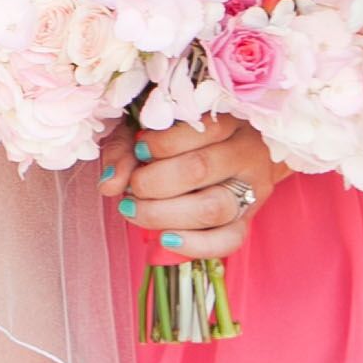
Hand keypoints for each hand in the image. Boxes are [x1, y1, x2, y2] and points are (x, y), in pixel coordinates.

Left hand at [99, 114, 282, 259]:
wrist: (230, 152)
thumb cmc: (183, 135)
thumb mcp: (149, 128)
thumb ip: (125, 147)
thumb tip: (110, 184)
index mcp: (230, 118)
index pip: (198, 129)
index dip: (160, 144)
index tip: (138, 149)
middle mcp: (247, 153)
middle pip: (199, 169)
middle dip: (153, 183)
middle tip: (131, 187)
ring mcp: (252, 189)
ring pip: (213, 207)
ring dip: (164, 214)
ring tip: (134, 210)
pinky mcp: (248, 220)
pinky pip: (228, 240)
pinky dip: (194, 245)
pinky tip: (165, 239)